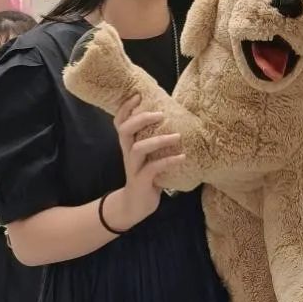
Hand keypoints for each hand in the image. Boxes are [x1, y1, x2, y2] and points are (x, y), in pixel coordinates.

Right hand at [104, 95, 182, 230]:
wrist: (135, 206)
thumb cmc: (146, 176)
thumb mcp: (148, 156)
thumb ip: (154, 141)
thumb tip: (176, 121)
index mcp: (128, 145)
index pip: (120, 122)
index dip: (126, 108)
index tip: (138, 95)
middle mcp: (128, 154)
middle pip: (125, 130)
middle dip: (141, 119)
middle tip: (161, 114)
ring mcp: (133, 167)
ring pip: (139, 148)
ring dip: (158, 140)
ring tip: (177, 136)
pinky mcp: (141, 181)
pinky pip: (153, 168)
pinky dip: (168, 161)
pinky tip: (182, 156)